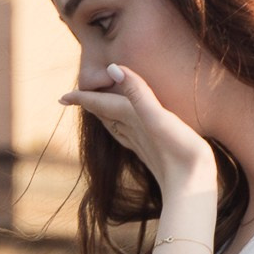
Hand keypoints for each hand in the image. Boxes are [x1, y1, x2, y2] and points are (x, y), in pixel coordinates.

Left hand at [59, 60, 217, 215]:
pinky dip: (123, 128)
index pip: (101, 104)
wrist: (192, 186)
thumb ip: (137, 92)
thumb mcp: (156, 115)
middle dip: (92, 104)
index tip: (62, 97)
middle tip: (77, 98)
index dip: (83, 98)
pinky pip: (131, 136)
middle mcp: (133, 131)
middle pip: (105, 115)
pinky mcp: (154, 153)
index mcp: (131, 119)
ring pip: (117, 126)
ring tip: (99, 110)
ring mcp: (143, 144)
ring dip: (106, 116)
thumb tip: (113, 67)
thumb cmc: (177, 150)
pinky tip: (131, 132)